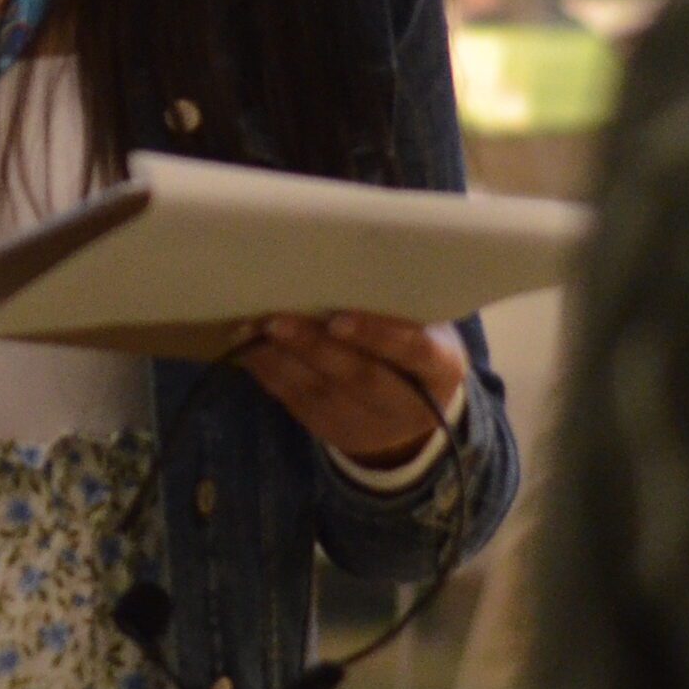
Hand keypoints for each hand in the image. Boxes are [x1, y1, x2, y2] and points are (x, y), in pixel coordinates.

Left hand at [244, 313, 468, 467]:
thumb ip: (398, 305)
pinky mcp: (328, 428)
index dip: (377, 335)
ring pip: (319, 390)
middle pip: (359, 376)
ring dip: (280, 357)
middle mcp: (406, 403)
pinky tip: (246, 346)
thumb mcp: (427, 325)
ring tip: (251, 327)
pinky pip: (294, 400)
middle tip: (276, 319)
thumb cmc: (414, 345)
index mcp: (441, 368)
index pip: (414, 351)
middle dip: (314, 346)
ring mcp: (365, 422)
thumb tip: (343, 260)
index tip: (340, 318)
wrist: (409, 413)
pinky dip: (268, 371)